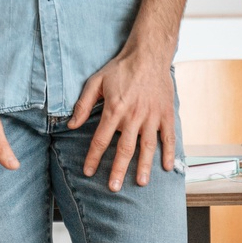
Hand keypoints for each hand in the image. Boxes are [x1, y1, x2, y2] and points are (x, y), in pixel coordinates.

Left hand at [68, 43, 179, 191]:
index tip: (88, 172)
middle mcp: (133, 116)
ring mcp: (152, 116)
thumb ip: (83, 105)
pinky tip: (166, 168)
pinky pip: (168, 136)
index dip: (93, 157)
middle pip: (125, 149)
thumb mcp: (96, 82)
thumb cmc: (121, 68)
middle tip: (113, 187)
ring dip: (143, 166)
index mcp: (115, 109)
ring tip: (140, 183)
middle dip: (118, 170)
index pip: (101, 139)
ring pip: (147, 146)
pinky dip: (169, 152)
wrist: (148, 55)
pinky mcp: (165, 114)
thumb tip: (72, 125)